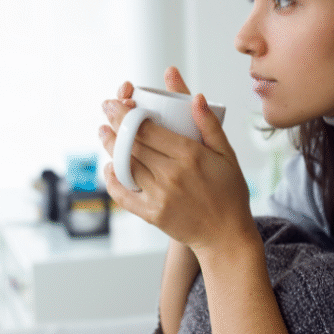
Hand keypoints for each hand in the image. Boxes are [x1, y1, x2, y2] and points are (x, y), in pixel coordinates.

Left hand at [99, 67, 256, 252]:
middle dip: (114, 124)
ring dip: (110, 147)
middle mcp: (172, 174)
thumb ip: (209, 124)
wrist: (226, 235)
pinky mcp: (152, 214)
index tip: (115, 103)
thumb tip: (196, 98)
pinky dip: (112, 180)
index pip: (147, 129)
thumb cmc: (229, 192)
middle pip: (132, 144)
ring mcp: (160, 195)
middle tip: (106, 110)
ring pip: (125, 165)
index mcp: (190, 155)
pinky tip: (110, 167)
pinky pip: (123, 194)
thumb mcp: (227, 154)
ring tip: (104, 133)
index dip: (126, 113)